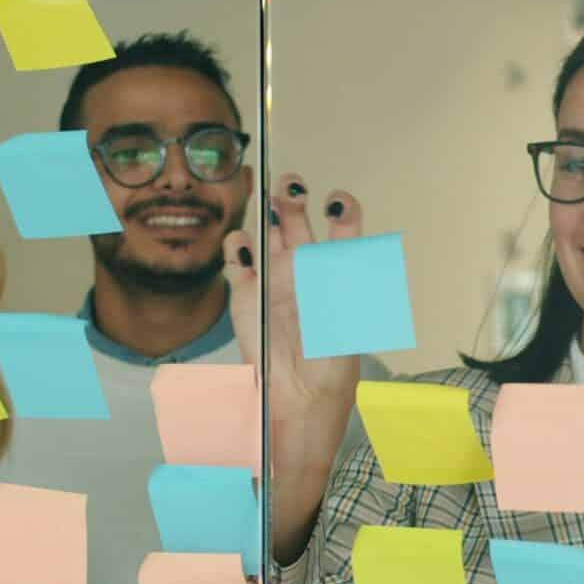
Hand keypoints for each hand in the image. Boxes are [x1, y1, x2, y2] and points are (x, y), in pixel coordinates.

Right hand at [224, 174, 363, 460]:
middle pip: (298, 221)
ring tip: (267, 202)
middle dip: (293, 199)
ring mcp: (274, 279)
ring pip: (267, 234)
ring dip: (266, 215)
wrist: (297, 398)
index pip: (342, 231)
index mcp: (337, 274)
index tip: (338, 201)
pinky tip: (244, 248)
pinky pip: (239, 260)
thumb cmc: (331, 364)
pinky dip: (238, 248)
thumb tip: (336, 244)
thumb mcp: (345, 317)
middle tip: (291, 185)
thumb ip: (339, 279)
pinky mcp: (246, 294)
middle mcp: (305, 270)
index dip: (343, 211)